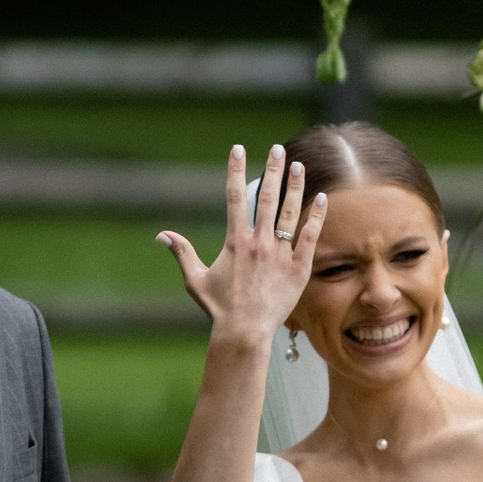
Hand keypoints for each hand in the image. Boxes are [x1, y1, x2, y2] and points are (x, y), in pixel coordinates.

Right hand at [157, 143, 325, 348]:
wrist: (244, 332)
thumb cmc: (219, 308)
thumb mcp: (195, 279)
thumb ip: (182, 252)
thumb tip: (161, 235)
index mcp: (235, 241)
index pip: (235, 197)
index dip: (236, 170)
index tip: (238, 149)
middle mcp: (259, 243)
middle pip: (267, 198)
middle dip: (273, 170)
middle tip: (277, 149)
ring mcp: (280, 254)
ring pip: (290, 213)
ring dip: (295, 187)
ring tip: (299, 166)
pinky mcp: (298, 268)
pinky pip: (309, 237)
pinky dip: (315, 216)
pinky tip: (321, 198)